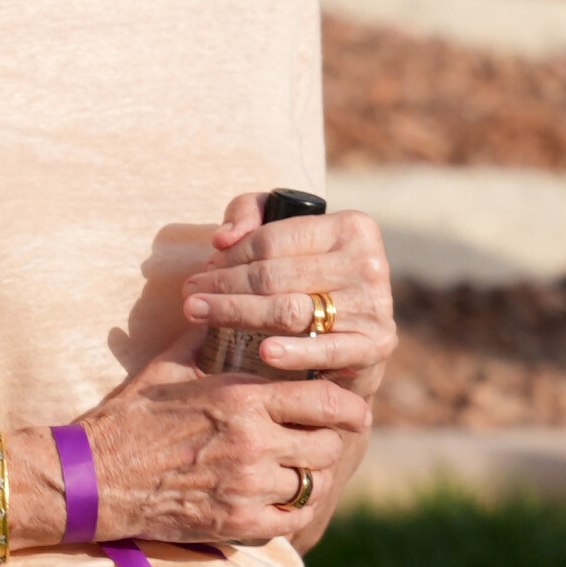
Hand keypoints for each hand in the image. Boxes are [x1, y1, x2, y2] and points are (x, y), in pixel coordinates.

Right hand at [70, 321, 369, 548]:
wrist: (93, 477)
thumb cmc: (128, 419)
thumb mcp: (168, 369)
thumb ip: (206, 340)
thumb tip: (223, 311)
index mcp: (241, 398)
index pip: (327, 402)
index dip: (350, 407)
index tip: (353, 411)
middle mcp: (252, 442)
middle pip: (328, 446)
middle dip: (326, 442)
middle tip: (312, 440)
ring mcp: (247, 486)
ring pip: (312, 483)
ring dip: (305, 477)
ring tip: (290, 470)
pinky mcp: (236, 522)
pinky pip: (292, 520)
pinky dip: (291, 510)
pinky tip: (276, 500)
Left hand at [180, 196, 396, 396]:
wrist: (352, 341)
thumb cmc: (309, 279)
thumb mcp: (283, 233)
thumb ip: (250, 213)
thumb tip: (223, 237)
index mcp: (352, 227)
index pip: (273, 240)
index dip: (230, 256)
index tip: (203, 269)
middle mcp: (369, 263)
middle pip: (275, 276)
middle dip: (224, 286)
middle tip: (189, 296)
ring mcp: (375, 306)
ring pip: (290, 311)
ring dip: (237, 314)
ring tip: (199, 315)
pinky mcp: (376, 345)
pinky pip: (326, 350)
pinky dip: (294, 352)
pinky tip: (265, 353)